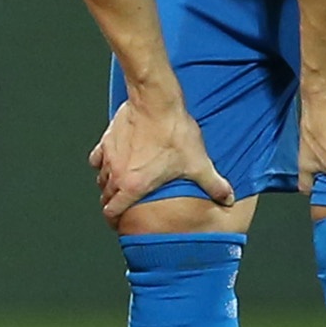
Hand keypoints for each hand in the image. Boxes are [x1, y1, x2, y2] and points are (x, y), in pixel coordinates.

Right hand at [93, 95, 235, 219]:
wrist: (155, 103)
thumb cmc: (173, 133)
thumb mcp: (198, 163)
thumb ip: (213, 184)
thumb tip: (228, 198)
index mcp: (133, 185)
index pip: (112, 211)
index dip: (115, 220)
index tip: (118, 223)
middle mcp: (116, 174)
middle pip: (105, 197)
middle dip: (113, 204)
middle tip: (123, 206)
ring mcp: (109, 157)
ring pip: (101, 179)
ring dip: (109, 185)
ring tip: (121, 186)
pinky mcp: (106, 141)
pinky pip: (97, 159)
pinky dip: (102, 164)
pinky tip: (112, 162)